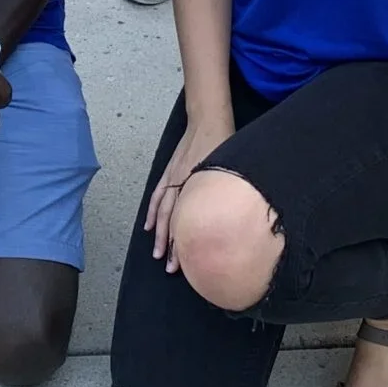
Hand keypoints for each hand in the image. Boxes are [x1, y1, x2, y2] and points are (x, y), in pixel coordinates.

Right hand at [144, 109, 235, 270]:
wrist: (208, 119)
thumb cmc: (222, 142)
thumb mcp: (231, 168)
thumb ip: (228, 192)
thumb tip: (238, 216)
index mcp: (197, 185)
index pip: (187, 220)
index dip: (185, 242)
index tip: (187, 262)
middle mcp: (182, 184)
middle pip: (172, 219)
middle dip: (170, 244)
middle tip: (170, 266)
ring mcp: (173, 177)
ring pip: (162, 210)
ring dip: (158, 232)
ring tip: (157, 252)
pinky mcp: (170, 171)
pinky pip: (157, 195)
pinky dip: (151, 211)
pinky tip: (149, 224)